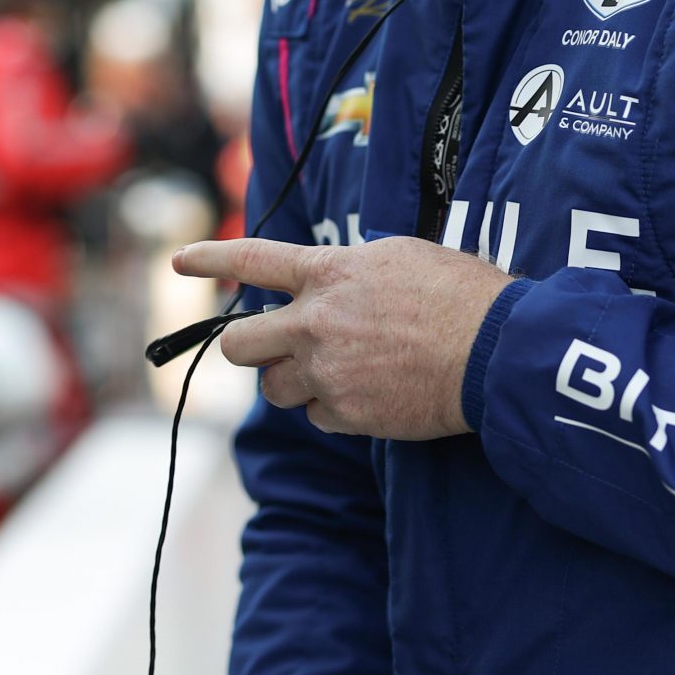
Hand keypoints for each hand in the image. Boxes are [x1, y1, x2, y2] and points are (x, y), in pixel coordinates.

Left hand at [172, 235, 511, 439]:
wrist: (494, 352)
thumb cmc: (460, 295)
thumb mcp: (401, 257)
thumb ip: (351, 269)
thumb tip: (332, 281)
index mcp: (328, 273)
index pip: (252, 258)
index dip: (209, 256)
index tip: (180, 260)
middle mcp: (315, 321)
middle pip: (239, 344)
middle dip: (248, 349)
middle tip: (271, 349)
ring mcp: (327, 371)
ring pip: (274, 388)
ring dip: (293, 383)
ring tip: (337, 373)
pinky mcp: (346, 414)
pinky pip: (316, 417)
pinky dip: (334, 411)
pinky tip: (369, 395)